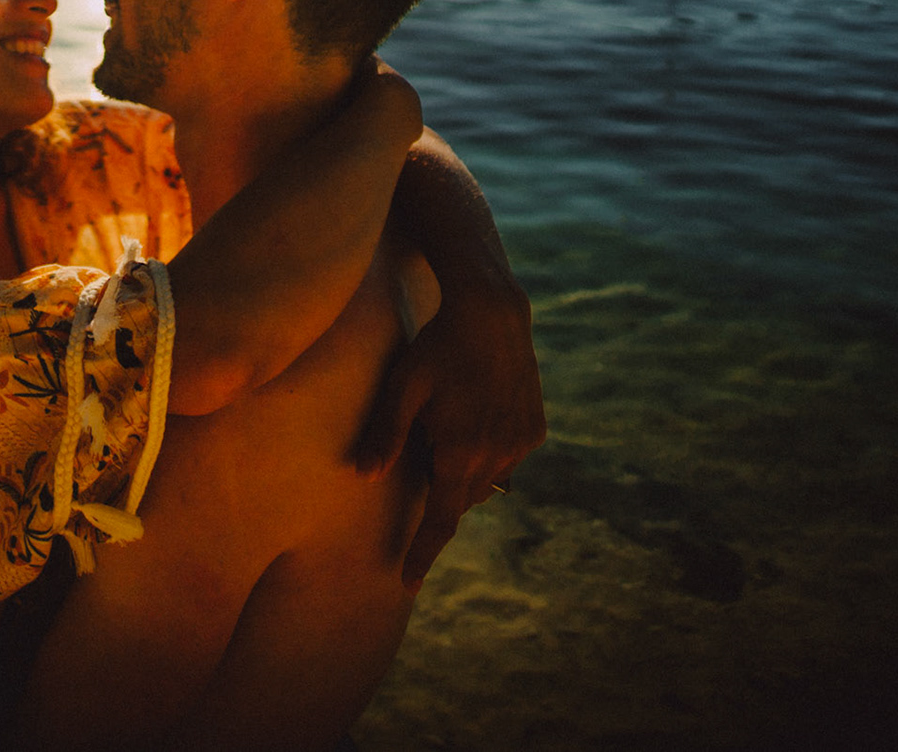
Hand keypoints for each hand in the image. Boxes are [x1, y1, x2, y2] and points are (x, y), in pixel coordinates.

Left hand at [350, 278, 543, 588]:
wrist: (492, 313)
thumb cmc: (437, 347)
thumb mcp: (401, 387)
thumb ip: (385, 434)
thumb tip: (363, 476)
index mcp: (460, 451)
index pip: (438, 519)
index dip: (422, 554)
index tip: (407, 584)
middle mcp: (496, 454)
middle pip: (460, 500)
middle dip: (440, 496)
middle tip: (424, 453)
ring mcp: (520, 443)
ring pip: (485, 481)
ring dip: (464, 473)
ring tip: (448, 427)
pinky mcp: (534, 429)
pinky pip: (506, 458)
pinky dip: (487, 452)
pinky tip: (474, 417)